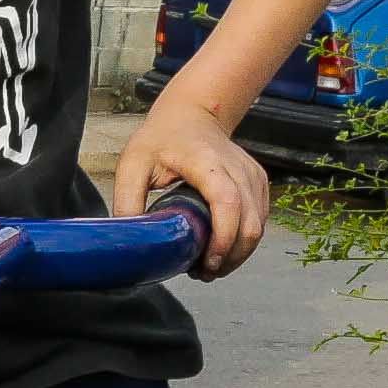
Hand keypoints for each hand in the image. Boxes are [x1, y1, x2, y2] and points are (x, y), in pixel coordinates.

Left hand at [113, 104, 271, 275]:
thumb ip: (128, 201)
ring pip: (259, 226)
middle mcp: (236, 167)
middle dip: (230, 257)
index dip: (223, 238)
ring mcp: (252, 176)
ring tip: (210, 266)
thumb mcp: (132, 164)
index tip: (207, 262)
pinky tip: (222, 249)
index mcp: (205, 161)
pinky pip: (260, 221)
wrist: (193, 114)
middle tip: (203, 273)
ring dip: (237, 254)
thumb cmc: (162, 138)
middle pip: (250, 223)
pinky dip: (244, 242)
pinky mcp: (258, 183)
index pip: (227, 202)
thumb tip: (130, 241)